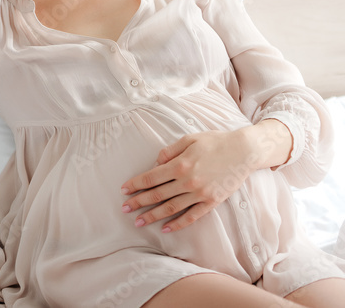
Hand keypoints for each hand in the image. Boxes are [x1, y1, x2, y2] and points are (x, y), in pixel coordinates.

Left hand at [118, 128, 255, 233]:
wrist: (244, 151)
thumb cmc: (215, 142)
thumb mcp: (188, 139)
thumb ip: (169, 151)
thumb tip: (155, 163)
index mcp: (179, 164)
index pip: (150, 178)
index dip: (135, 185)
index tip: (123, 190)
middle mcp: (188, 181)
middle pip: (157, 195)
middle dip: (138, 202)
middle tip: (124, 209)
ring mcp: (200, 194)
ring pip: (171, 208)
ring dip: (153, 216)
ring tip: (139, 222)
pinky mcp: (212, 202)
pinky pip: (192, 216)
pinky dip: (178, 223)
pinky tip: (165, 228)